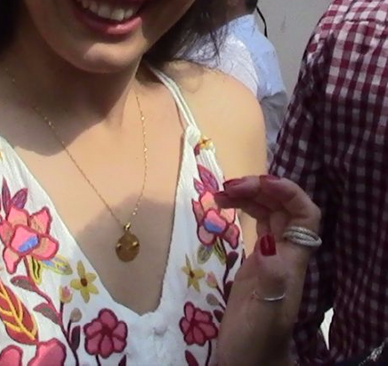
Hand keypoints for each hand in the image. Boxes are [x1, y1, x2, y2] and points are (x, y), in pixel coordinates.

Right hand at [215, 175, 320, 365]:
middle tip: (227, 187)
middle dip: (261, 188)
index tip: (257, 182)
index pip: (305, 215)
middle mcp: (286, 256)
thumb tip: (267, 241)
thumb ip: (268, 279)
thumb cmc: (254, 344)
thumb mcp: (260, 313)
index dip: (288, 192)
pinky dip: (245, 209)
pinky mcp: (258, 264)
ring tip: (221, 193)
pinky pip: (259, 225)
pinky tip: (227, 206)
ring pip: (271, 213)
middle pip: (285, 208)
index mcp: (291, 263)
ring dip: (250, 196)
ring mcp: (273, 258)